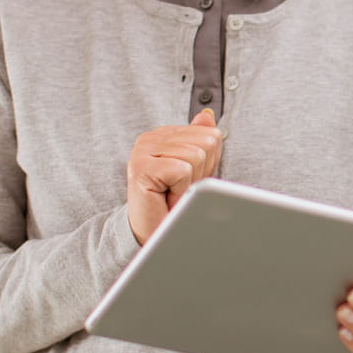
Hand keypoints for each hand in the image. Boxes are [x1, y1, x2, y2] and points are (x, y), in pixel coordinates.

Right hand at [125, 108, 223, 242]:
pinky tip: (165, 198)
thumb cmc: (172, 204)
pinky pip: (182, 170)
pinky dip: (180, 191)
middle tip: (180, 190)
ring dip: (190, 185)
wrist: (153, 236)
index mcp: (163, 136)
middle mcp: (150, 139)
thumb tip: (207, 116)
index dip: (210, 164)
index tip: (188, 181)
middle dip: (202, 173)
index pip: (211, 134)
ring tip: (172, 195)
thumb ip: (199, 141)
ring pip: (197, 156)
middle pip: (207, 142)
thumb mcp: (194, 171)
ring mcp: (143, 151)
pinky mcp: (141, 167)